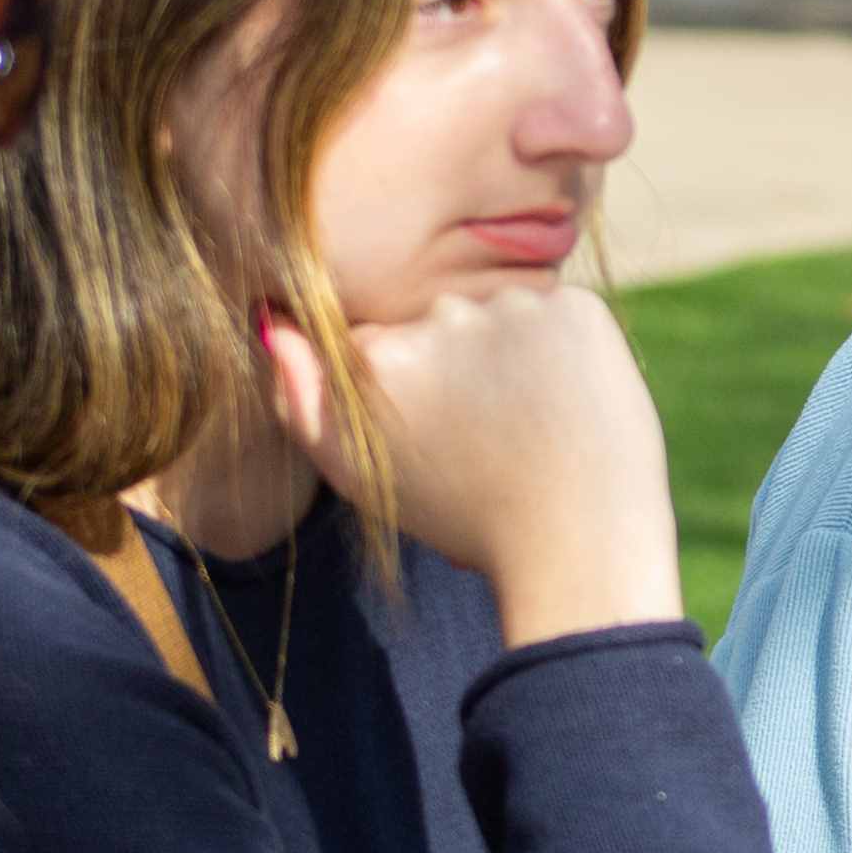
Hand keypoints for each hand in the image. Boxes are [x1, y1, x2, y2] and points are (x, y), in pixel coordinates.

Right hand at [263, 279, 682, 645]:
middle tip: (489, 435)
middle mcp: (441, 317)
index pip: (380, 343)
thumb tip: (273, 324)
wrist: (576, 544)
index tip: (437, 432)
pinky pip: (560, 314)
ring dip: (512, 354)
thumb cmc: (464, 518)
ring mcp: (516, 308)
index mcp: (379, 355)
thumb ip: (301, 400)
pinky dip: (564, 351)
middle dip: (458, 366)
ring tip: (533, 424)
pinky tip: (569, 403)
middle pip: (439, 324)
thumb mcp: (361, 474)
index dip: (411, 390)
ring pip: (500, 316)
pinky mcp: (578, 309)